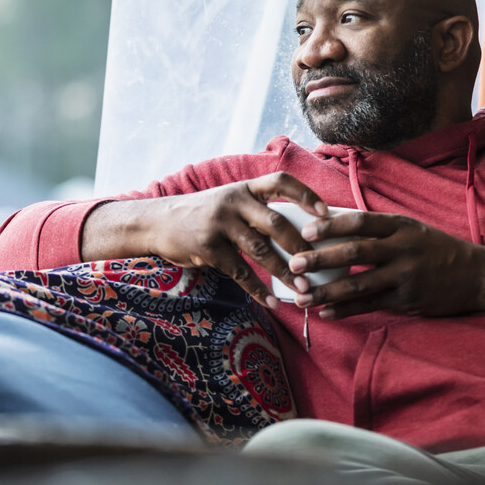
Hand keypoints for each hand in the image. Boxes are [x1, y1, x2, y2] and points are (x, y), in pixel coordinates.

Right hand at [85, 173, 328, 308]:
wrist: (157, 222)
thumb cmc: (204, 214)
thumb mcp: (230, 201)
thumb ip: (258, 210)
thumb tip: (301, 232)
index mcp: (245, 188)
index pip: (281, 182)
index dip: (306, 195)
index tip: (326, 213)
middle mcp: (234, 202)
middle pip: (276, 221)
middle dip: (301, 244)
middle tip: (321, 263)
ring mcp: (220, 225)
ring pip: (261, 250)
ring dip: (285, 272)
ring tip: (303, 289)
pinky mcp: (209, 248)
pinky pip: (240, 272)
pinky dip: (258, 289)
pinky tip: (272, 302)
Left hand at [287, 211, 484, 318]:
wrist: (477, 275)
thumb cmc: (438, 250)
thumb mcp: (414, 230)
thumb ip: (382, 231)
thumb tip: (338, 229)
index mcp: (402, 226)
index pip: (361, 222)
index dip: (332, 226)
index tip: (307, 231)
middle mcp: (403, 249)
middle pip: (355, 252)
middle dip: (320, 259)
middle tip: (293, 264)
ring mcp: (406, 276)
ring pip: (359, 284)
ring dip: (327, 291)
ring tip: (302, 297)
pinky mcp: (408, 300)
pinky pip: (371, 305)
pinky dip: (347, 310)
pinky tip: (326, 313)